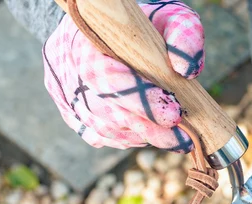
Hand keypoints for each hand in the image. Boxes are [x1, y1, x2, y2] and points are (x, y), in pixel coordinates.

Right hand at [42, 1, 203, 150]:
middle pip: (103, 111)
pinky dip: (127, 138)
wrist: (116, 28)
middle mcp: (68, 68)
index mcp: (84, 40)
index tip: (174, 113)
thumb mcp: (169, 17)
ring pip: (103, 128)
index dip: (139, 99)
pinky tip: (148, 131)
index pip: (104, 76)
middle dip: (147, 127)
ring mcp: (67, 94)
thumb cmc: (146, 26)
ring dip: (140, 134)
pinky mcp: (72, 113)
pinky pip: (99, 136)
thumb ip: (182, 35)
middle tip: (182, 138)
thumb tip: (185, 70)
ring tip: (171, 133)